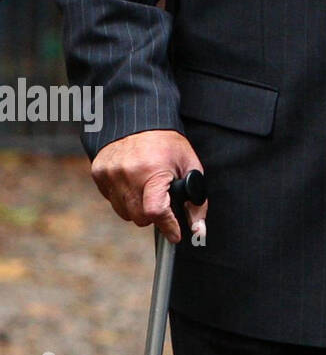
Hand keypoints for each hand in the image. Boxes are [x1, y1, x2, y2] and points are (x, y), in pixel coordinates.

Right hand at [90, 129, 207, 244]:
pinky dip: (124, 198)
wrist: (139, 119)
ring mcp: (110, 175)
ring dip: (138, 208)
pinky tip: (133, 181)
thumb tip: (197, 229)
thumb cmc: (168, 143)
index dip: (168, 226)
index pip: (156, 211)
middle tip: (162, 201)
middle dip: (154, 215)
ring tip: (147, 187)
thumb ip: (196, 200)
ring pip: (125, 213)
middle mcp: (128, 174)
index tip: (176, 235)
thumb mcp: (190, 165)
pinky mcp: (98, 174)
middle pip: (139, 218)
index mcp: (153, 171)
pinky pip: (112, 201)